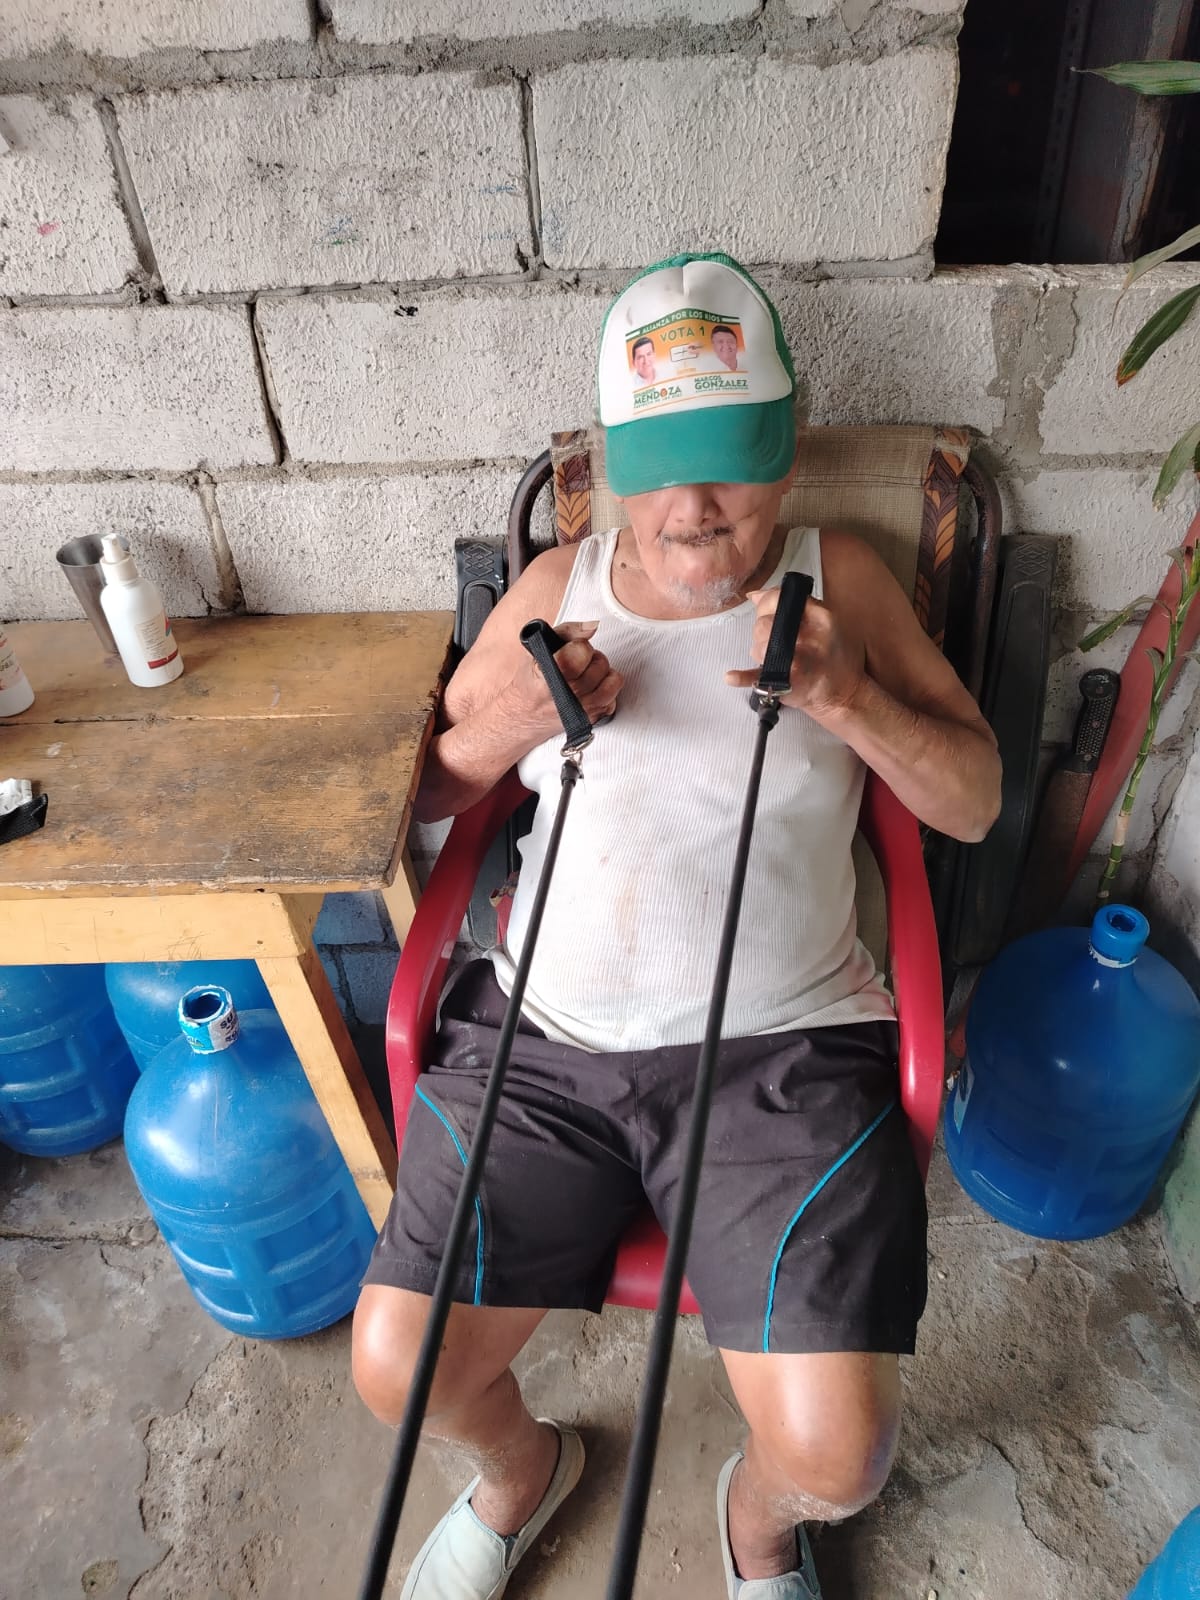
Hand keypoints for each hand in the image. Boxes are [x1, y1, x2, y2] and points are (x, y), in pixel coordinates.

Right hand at [502, 621, 623, 739]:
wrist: (522, 714)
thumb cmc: (531, 681)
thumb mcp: (540, 648)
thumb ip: (568, 631)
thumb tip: (592, 626)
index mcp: (554, 673)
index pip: (584, 649)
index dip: (578, 646)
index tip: (569, 651)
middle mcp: (570, 694)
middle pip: (600, 663)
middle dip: (591, 659)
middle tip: (576, 664)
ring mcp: (583, 709)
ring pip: (613, 681)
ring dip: (602, 675)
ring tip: (586, 675)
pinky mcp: (592, 719)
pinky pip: (613, 699)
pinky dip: (605, 692)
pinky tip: (589, 691)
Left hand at [725, 588, 865, 718]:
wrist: (845, 694)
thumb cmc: (835, 656)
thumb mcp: (825, 621)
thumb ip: (795, 605)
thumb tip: (756, 595)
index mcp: (821, 616)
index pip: (780, 599)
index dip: (766, 604)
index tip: (767, 612)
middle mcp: (810, 636)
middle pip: (764, 624)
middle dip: (761, 630)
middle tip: (772, 640)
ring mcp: (798, 661)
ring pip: (759, 646)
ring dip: (758, 651)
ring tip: (771, 657)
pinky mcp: (788, 683)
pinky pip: (759, 677)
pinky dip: (742, 677)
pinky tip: (732, 677)